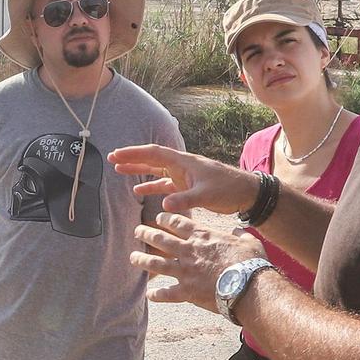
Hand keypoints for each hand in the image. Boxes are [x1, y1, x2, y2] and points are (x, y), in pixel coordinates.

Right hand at [108, 143, 260, 216]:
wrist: (247, 193)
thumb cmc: (229, 189)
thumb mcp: (207, 195)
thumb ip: (185, 199)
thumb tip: (163, 205)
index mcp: (184, 162)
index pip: (154, 154)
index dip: (134, 154)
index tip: (117, 155)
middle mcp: (182, 165)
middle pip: (152, 159)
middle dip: (132, 158)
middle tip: (112, 159)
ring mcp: (184, 175)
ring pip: (156, 170)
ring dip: (138, 170)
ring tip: (119, 170)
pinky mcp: (188, 186)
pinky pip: (164, 184)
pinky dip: (151, 185)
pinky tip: (139, 189)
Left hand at [130, 213, 268, 313]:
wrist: (248, 287)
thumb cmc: (251, 262)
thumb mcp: (249, 242)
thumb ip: (240, 235)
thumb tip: (239, 230)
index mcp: (203, 237)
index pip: (177, 223)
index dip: (165, 218)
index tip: (158, 218)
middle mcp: (189, 251)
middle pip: (161, 240)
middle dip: (146, 234)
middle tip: (137, 231)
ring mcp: (185, 272)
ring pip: (156, 264)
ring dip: (142, 260)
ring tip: (133, 257)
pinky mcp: (186, 292)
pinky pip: (166, 293)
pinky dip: (156, 295)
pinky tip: (149, 294)